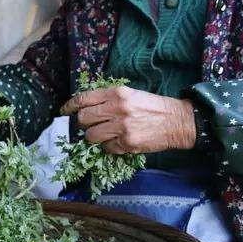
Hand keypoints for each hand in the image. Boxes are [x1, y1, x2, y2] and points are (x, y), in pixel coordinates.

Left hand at [59, 85, 195, 153]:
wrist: (177, 121)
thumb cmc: (153, 106)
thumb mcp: (130, 94)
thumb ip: (108, 99)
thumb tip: (85, 107)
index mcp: (116, 94)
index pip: (84, 99)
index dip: (70, 106)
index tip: (64, 111)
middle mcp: (117, 109)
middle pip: (84, 119)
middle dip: (83, 123)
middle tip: (90, 125)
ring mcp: (121, 127)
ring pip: (91, 136)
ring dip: (94, 136)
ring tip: (105, 134)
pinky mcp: (127, 143)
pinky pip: (107, 147)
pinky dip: (109, 146)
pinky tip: (119, 140)